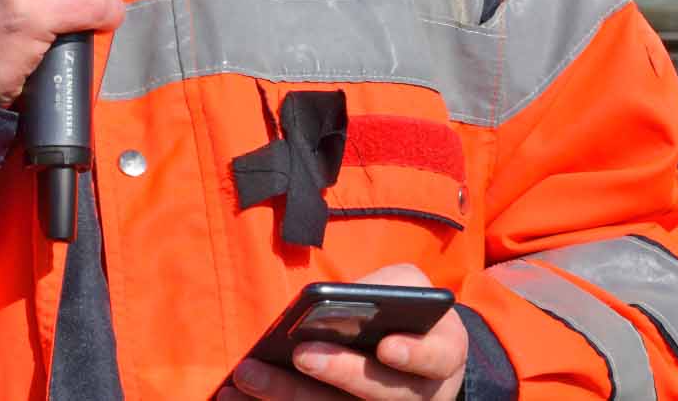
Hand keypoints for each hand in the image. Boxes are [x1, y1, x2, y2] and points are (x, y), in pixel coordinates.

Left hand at [220, 265, 466, 400]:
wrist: (414, 352)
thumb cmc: (406, 312)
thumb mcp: (409, 289)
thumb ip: (389, 286)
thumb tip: (341, 298)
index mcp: (442, 356)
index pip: (436, 359)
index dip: (414, 354)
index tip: (387, 346)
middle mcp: (419, 396)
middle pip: (380, 395)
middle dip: (338, 374)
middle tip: (300, 354)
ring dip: (289, 398)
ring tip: (247, 377)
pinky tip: (235, 396)